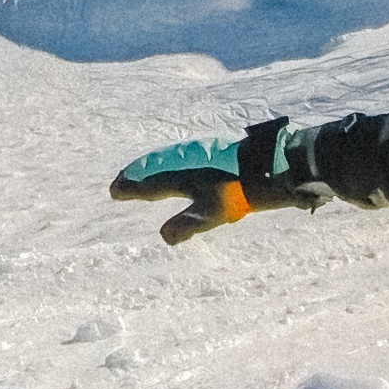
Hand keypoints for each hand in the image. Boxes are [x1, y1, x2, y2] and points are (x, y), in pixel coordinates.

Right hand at [108, 137, 316, 244]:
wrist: (274, 165)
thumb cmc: (241, 190)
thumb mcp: (212, 213)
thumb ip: (186, 224)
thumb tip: (164, 236)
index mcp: (182, 174)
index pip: (150, 183)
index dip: (132, 188)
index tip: (114, 191)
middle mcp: (188, 160)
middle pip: (157, 165)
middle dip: (139, 172)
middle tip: (123, 177)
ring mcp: (204, 153)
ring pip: (171, 158)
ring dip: (155, 164)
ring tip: (146, 169)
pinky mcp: (219, 152)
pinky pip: (185, 156)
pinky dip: (173, 161)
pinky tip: (182, 165)